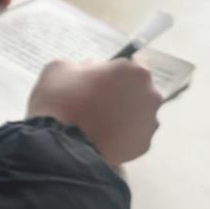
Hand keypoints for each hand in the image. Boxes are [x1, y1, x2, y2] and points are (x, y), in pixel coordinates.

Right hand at [27, 59, 163, 166]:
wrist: (60, 146)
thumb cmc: (61, 100)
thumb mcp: (60, 69)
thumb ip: (81, 66)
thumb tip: (90, 71)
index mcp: (134, 71)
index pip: (134, 62)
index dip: (116, 70)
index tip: (102, 77)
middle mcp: (150, 95)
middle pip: (139, 89)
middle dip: (122, 92)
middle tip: (97, 100)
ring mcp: (150, 122)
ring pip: (139, 114)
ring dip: (124, 114)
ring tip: (99, 122)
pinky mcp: (144, 146)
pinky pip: (134, 135)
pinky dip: (122, 135)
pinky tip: (102, 136)